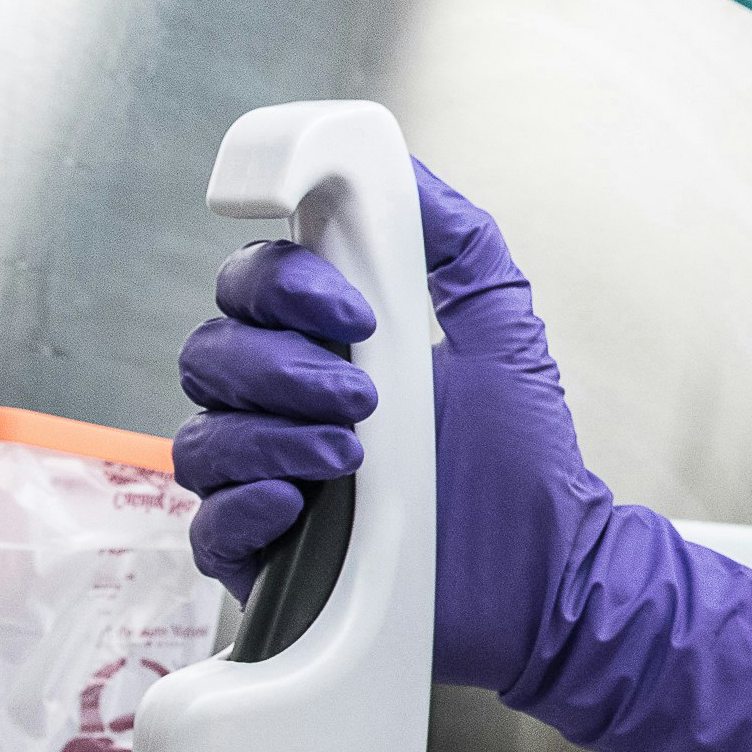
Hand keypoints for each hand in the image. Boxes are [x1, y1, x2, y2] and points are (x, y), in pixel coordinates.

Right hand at [171, 165, 751, 751]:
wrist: (550, 576)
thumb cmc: (525, 464)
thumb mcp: (503, 337)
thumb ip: (459, 247)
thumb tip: (407, 175)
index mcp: (323, 348)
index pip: (251, 288)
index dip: (287, 286)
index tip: (357, 310)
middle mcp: (281, 411)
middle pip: (209, 354)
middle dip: (280, 362)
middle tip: (366, 390)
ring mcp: (265, 485)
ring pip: (200, 437)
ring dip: (273, 432)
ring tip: (356, 452)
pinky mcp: (264, 561)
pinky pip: (207, 527)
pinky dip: (247, 506)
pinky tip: (301, 502)